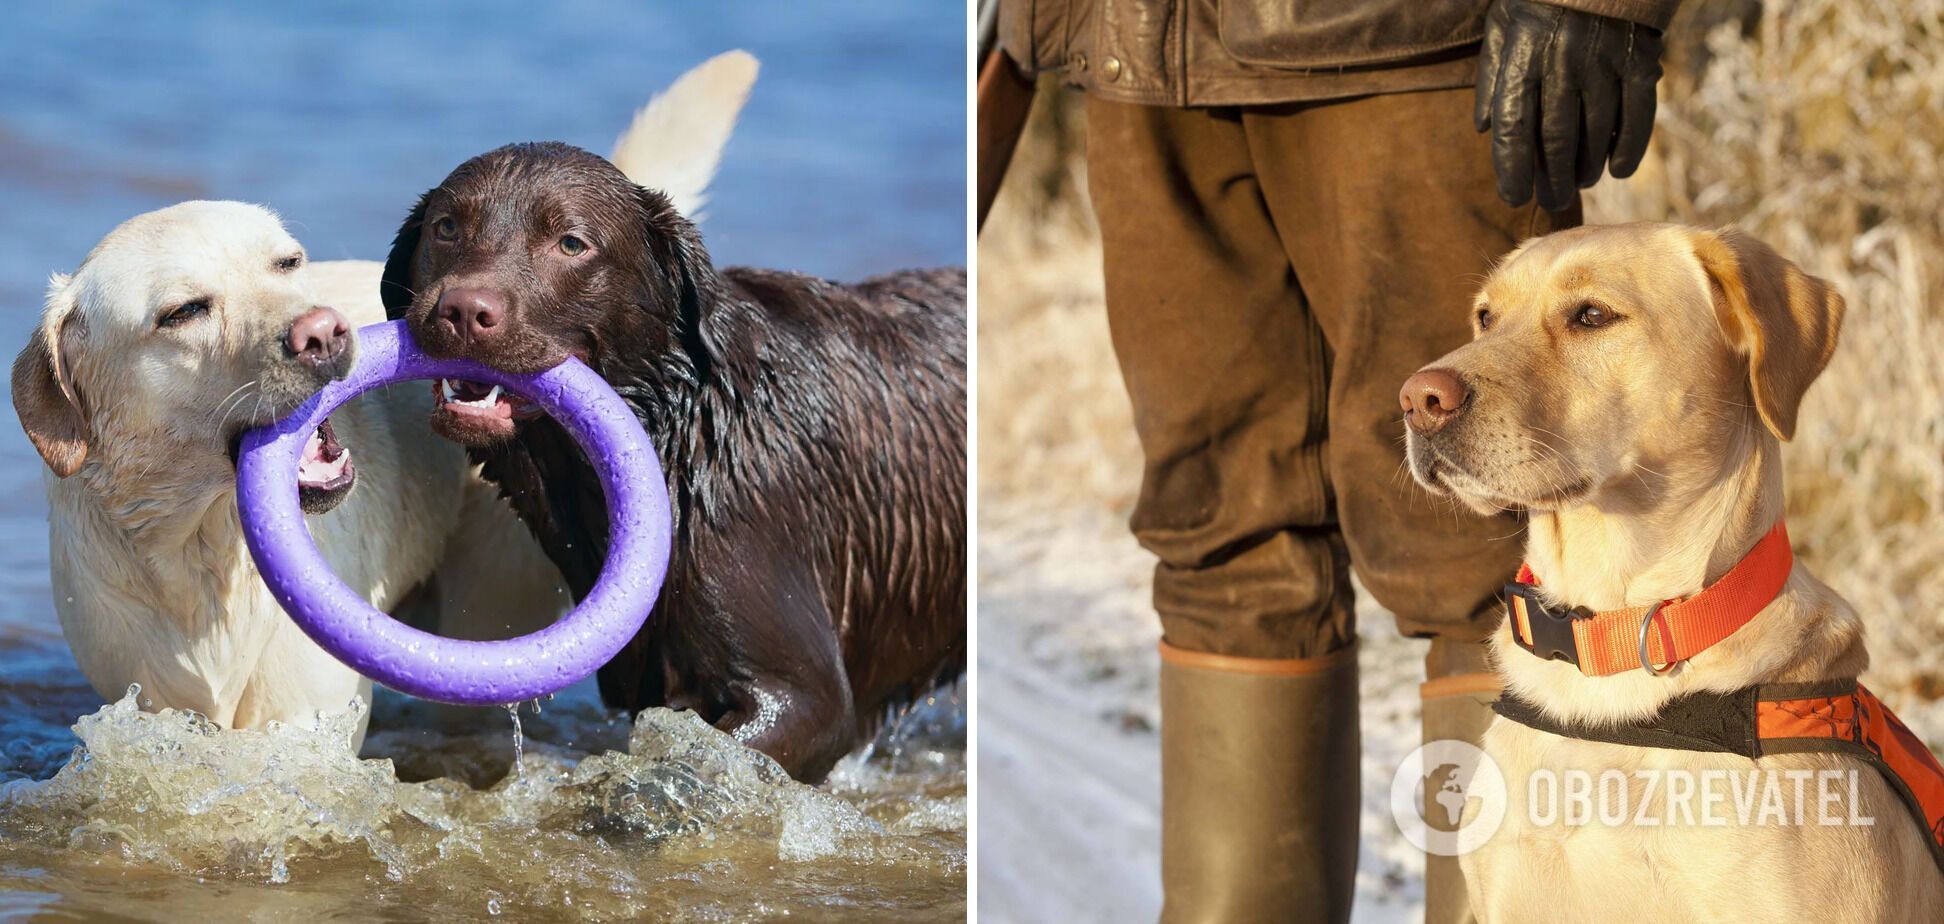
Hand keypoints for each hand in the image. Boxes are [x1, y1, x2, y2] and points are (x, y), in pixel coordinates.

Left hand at [1474, 0, 1665, 210]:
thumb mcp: (1501, 27)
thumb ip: (1491, 77)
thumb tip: (1483, 128)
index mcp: (1523, 58)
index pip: (1512, 128)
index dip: (1512, 169)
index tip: (1513, 196)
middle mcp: (1562, 64)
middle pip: (1555, 139)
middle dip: (1552, 178)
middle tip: (1551, 198)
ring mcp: (1603, 63)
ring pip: (1596, 132)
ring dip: (1587, 167)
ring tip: (1579, 182)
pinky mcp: (1638, 60)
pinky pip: (1637, 115)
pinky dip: (1629, 148)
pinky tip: (1617, 169)